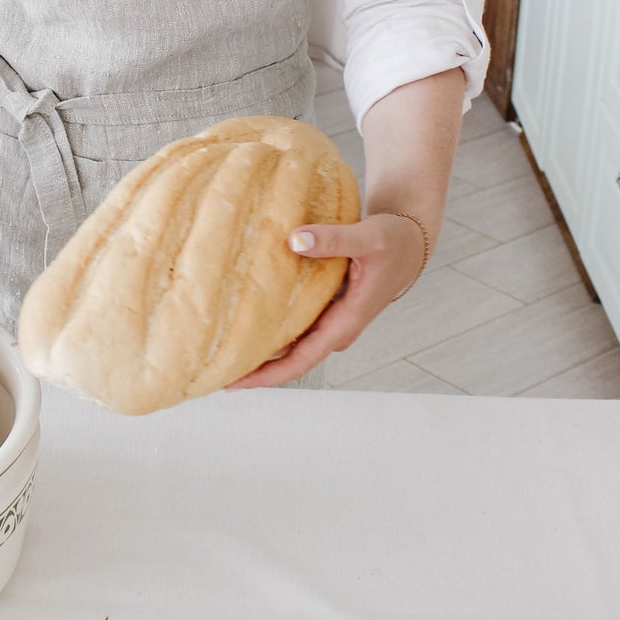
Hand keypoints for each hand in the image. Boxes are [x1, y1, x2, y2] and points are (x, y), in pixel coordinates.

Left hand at [225, 214, 426, 388]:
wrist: (410, 242)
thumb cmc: (394, 241)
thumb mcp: (368, 237)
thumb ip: (333, 239)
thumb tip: (294, 241)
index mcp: (345, 323)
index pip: (300, 361)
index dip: (266, 375)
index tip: (234, 382)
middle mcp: (334, 329)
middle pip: (288, 359)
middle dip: (253, 367)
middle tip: (210, 368)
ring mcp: (329, 320)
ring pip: (289, 343)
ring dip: (258, 348)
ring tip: (217, 347)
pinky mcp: (324, 308)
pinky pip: (292, 324)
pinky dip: (268, 324)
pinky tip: (241, 317)